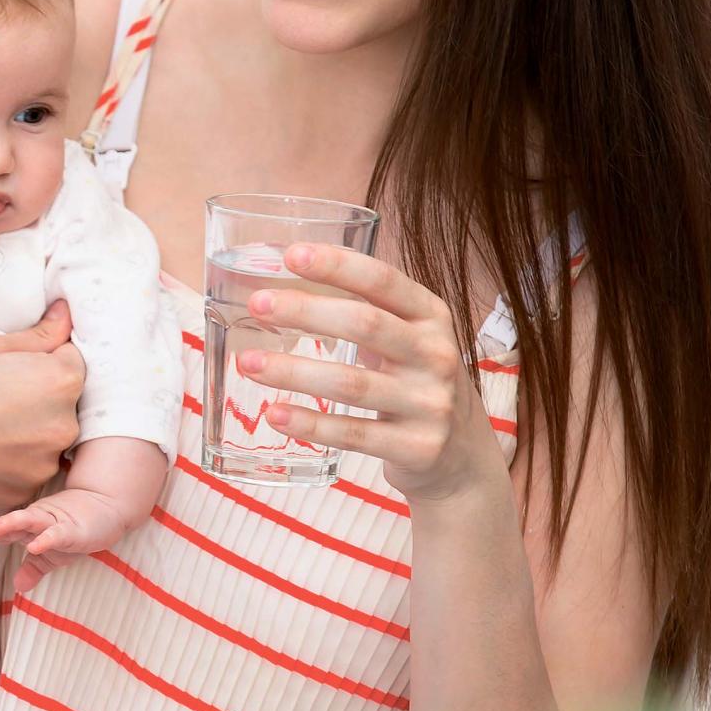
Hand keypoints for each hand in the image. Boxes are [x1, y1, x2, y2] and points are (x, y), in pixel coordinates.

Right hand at [0, 300, 85, 511]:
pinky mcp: (19, 494)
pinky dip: (8, 462)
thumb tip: (67, 315)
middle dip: (38, 399)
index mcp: (60, 383)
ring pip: (44, 442)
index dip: (42, 362)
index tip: (9, 368)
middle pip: (63, 406)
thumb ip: (39, 336)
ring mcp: (41, 467)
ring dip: (25, 434)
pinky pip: (24, 471)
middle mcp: (62, 428)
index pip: (72, 363)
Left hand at [0, 493, 116, 591]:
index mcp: (28, 528)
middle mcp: (36, 521)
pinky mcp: (74, 530)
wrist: (109, 508)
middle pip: (7, 526)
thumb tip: (19, 587)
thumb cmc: (77, 530)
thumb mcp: (53, 556)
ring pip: (28, 521)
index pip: (1, 534)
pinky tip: (34, 547)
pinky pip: (57, 534)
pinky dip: (45, 540)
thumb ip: (34, 568)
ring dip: (9, 526)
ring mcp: (54, 523)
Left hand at [237, 244, 506, 501]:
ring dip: (293, 372)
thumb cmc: (416, 381)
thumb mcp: (409, 337)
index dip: (338, 265)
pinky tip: (274, 414)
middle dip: (305, 311)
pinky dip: (309, 424)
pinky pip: (353, 434)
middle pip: (365, 325)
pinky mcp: (417, 447)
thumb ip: (366, 310)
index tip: (290, 255)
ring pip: (352, 383)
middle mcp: (436, 355)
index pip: (384, 281)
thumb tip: (287, 281)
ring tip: (248, 363)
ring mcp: (430, 403)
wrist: (463, 455)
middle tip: (256, 305)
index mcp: (431, 316)